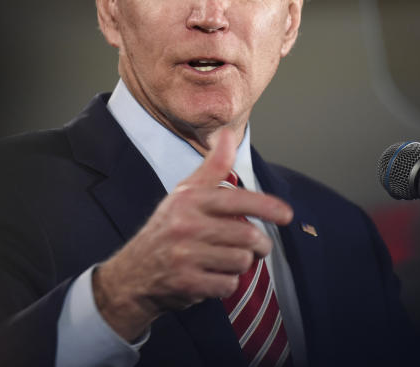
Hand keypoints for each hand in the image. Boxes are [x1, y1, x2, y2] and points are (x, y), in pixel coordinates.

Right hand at [92, 130, 293, 340]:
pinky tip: (212, 277)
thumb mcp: (185, 193)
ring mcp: (185, 255)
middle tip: (258, 247)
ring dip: (241, 265)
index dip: (267, 206)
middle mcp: (186, 225)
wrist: (133, 274)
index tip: (287, 215)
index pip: (237, 200)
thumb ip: (212, 166)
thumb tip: (227, 134)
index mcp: (190, 199)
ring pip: (241, 261)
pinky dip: (226, 284)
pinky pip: (228, 285)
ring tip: (227, 261)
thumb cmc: (167, 229)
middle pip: (247, 236)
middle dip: (260, 245)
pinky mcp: (186, 283)